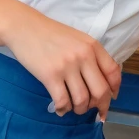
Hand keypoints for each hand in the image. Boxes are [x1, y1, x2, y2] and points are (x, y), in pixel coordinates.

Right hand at [2, 2, 121, 120]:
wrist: (24, 26)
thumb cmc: (51, 34)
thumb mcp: (77, 39)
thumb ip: (91, 56)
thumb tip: (104, 83)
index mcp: (92, 46)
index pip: (113, 73)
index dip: (114, 90)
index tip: (111, 99)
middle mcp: (83, 55)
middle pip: (101, 91)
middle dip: (100, 106)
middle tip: (94, 111)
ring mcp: (67, 66)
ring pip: (83, 100)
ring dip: (80, 109)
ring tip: (73, 107)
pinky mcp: (50, 75)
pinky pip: (63, 102)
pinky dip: (63, 109)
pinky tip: (60, 108)